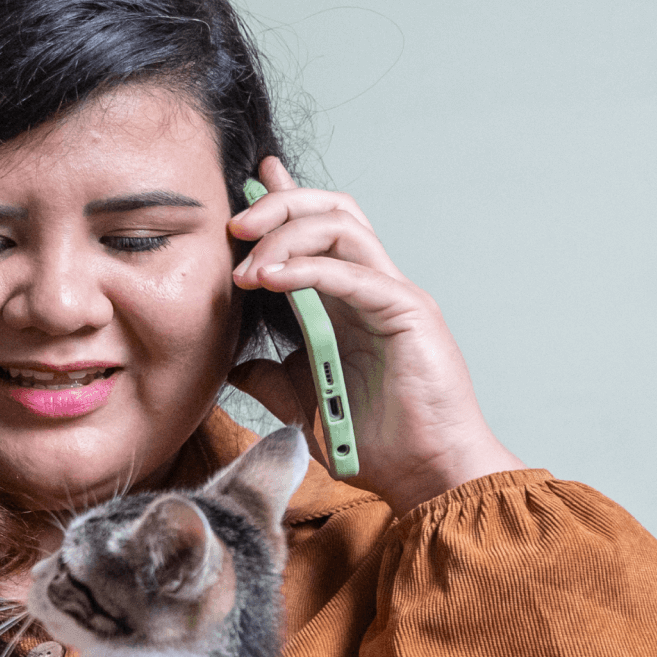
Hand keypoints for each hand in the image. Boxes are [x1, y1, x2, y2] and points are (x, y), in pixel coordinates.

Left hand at [228, 157, 522, 515]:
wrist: (424, 476)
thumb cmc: (376, 443)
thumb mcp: (303, 404)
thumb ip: (272, 377)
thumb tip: (235, 364)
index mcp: (348, 302)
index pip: (317, 231)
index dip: (284, 199)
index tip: (248, 180)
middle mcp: (372, 287)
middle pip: (330, 210)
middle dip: (277, 206)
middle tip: (233, 226)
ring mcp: (393, 294)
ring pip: (341, 227)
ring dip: (284, 237)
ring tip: (245, 269)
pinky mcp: (408, 312)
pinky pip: (352, 273)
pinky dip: (307, 269)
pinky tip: (270, 280)